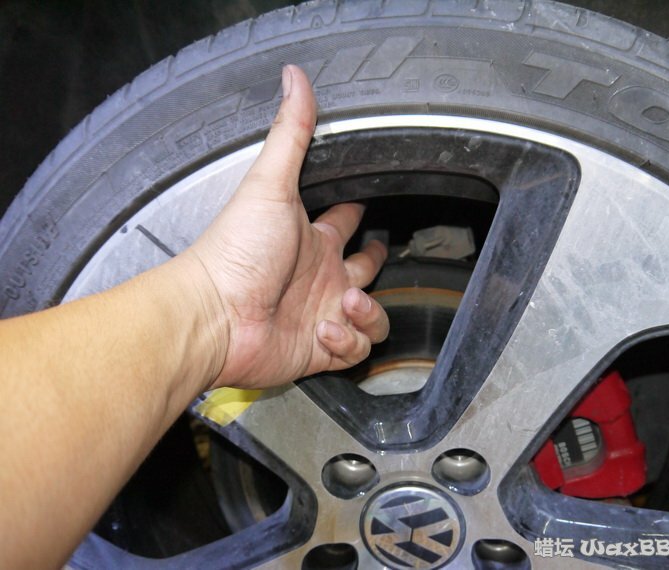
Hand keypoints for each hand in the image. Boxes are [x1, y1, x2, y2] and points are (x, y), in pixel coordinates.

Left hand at [186, 65, 388, 389]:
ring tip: (348, 300)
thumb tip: (295, 79)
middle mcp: (318, 276)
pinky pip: (355, 348)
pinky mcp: (319, 349)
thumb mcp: (270, 185)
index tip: (368, 201)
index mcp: (310, 239)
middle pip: (364, 269)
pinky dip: (348, 341)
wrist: (214, 316)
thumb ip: (291, 135)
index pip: (345, 221)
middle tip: (376, 255)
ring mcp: (320, 313)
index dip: (359, 212)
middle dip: (376, 262)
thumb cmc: (235, 251)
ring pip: (369, 314)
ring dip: (369, 310)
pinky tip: (325, 329)